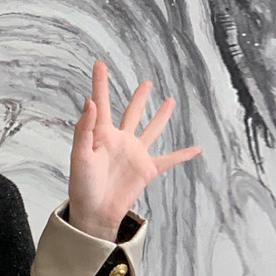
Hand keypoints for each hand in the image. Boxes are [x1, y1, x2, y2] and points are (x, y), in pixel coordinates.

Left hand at [67, 58, 200, 240]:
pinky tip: (196, 149)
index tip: (99, 63)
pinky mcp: (146, 170)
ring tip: (169, 101)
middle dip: (139, 98)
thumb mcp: (79, 156)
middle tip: (146, 84)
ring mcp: (135, 154)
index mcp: (101, 135)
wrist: (94, 212)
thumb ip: (85, 129)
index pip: (101, 103)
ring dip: (161, 117)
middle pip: (131, 113)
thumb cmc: (82, 186)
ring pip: (152, 130)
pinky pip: (169, 160)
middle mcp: (120, 141)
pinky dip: (183, 155)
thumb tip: (89, 101)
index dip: (100, 83)